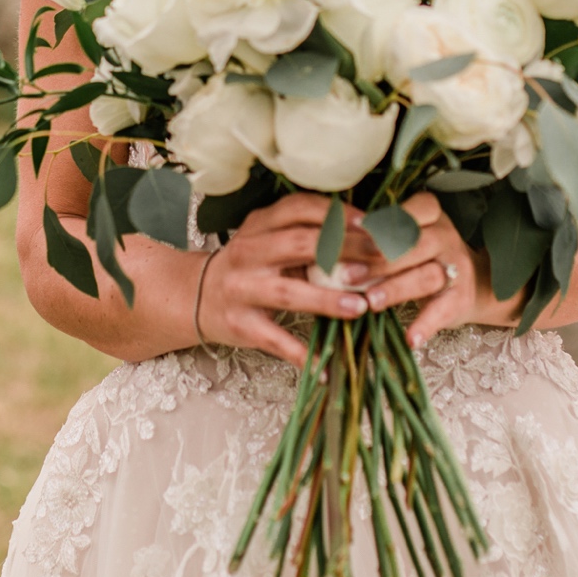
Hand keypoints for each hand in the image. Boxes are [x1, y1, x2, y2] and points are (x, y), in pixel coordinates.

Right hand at [197, 193, 374, 363]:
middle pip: (300, 244)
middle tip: (380, 260)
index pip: (300, 208)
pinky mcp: (241, 325)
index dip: (337, 214)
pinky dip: (302, 355)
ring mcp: (243, 289)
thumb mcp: (269, 240)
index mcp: (260, 225)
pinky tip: (329, 367)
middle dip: (343, 251)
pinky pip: (276, 341)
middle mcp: (249, 252)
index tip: (372, 224)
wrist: (196, 296)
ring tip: (361, 307)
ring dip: (327, 299)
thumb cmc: (250, 265)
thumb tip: (369, 237)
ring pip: (289, 292)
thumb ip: (307, 236)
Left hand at [342, 193, 479, 349]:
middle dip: (379, 260)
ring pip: (427, 275)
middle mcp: (446, 236)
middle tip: (348, 275)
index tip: (354, 231)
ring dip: (396, 289)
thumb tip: (327, 240)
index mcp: (429, 214)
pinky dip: (426, 325)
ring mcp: (457, 267)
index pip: (408, 211)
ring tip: (370, 303)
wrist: (469, 283)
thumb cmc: (419, 256)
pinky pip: (443, 310)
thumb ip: (375, 236)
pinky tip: (410, 339)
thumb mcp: (403, 237)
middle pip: (414, 244)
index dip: (382, 223)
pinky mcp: (461, 298)